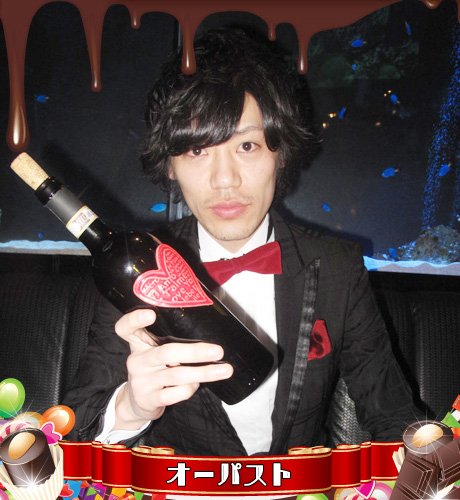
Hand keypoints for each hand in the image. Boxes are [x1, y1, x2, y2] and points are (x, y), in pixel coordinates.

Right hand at [113, 309, 232, 430]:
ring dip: (203, 372)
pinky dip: (190, 389)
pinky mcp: (148, 400)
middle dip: (195, 352)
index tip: (151, 313)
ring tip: (223, 370)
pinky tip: (197, 385)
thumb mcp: (153, 351)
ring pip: (176, 375)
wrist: (136, 402)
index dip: (135, 319)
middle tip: (217, 351)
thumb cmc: (153, 369)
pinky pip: (175, 394)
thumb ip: (169, 341)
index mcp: (137, 343)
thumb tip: (205, 333)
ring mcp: (141, 381)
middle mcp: (137, 361)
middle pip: (166, 353)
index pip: (126, 328)